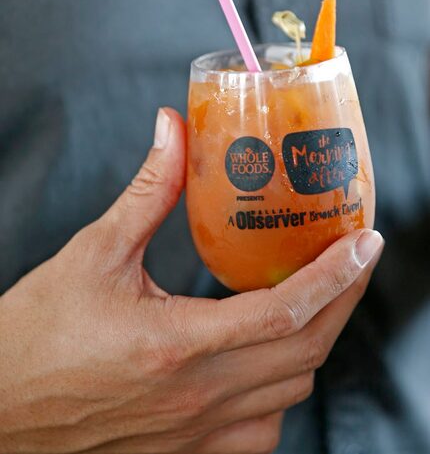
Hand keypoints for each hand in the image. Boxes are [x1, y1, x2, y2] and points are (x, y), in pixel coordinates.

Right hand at [0, 108, 382, 453]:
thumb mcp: (94, 252)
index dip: (335, 274)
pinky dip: (282, 390)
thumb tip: (172, 129)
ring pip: (291, 393)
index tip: (365, 240)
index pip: (285, 312)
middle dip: (343, 299)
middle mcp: (196, 396)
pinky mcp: (185, 452)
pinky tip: (270, 358)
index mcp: (176, 344)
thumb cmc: (37, 333)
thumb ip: (147, 190)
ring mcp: (195, 432)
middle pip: (305, 351)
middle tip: (355, 255)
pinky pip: (262, 431)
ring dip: (316, 340)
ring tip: (319, 294)